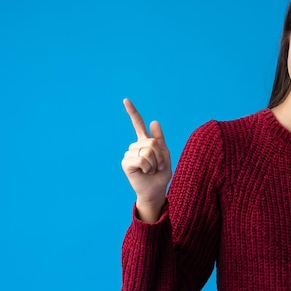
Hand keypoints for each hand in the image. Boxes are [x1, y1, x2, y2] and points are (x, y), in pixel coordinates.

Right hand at [121, 98, 171, 221]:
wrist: (156, 190)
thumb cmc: (161, 174)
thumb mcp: (165, 154)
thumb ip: (160, 139)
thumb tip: (154, 121)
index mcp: (144, 142)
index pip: (137, 124)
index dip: (132, 112)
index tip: (126, 100)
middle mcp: (135, 146)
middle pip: (151, 142)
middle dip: (159, 156)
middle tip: (158, 166)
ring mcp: (129, 154)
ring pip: (147, 151)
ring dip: (154, 163)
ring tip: (151, 170)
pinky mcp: (126, 163)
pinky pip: (141, 159)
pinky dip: (147, 167)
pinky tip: (145, 172)